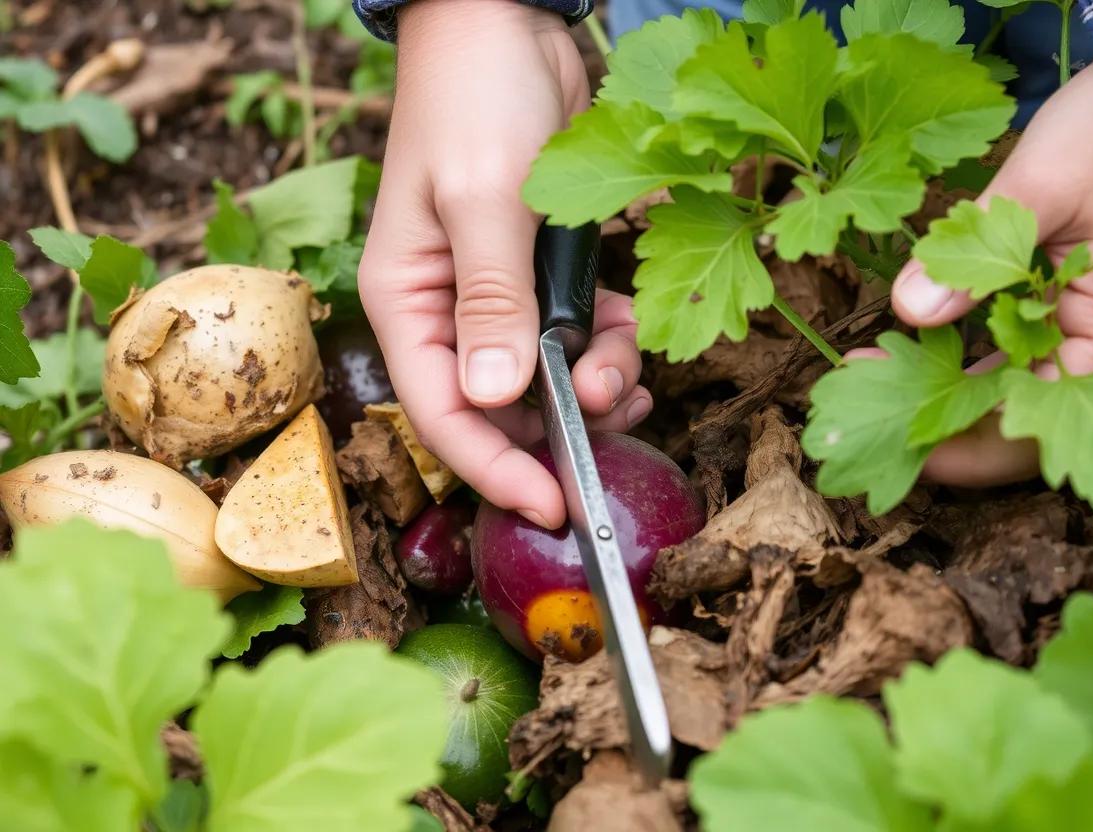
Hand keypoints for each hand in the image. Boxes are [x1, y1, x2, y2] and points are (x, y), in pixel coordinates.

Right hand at [359, 0, 652, 528]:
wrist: (510, 23)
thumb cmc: (475, 98)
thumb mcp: (484, 198)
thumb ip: (494, 300)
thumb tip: (496, 398)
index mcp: (407, 304)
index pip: (444, 414)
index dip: (497, 470)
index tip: (555, 508)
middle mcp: (450, 314)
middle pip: (500, 411)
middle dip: (559, 429)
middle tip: (614, 421)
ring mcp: (500, 298)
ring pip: (548, 381)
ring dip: (595, 388)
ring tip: (629, 376)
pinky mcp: (547, 275)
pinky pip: (581, 337)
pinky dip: (611, 349)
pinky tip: (633, 344)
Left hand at [889, 59, 1092, 485]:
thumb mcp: (1039, 186)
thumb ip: (973, 254)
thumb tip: (909, 310)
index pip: (1031, 424)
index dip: (960, 446)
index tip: (895, 441)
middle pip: (1017, 421)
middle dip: (936, 422)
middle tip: (863, 406)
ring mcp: (1089, 335)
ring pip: (1009, 390)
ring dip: (941, 390)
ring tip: (872, 375)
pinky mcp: (1068, 314)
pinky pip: (1012, 355)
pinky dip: (962, 358)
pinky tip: (909, 348)